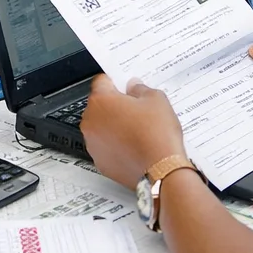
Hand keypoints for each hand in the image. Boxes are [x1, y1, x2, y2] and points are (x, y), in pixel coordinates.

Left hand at [80, 74, 187, 188]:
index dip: (117, 83)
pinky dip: (115, 145)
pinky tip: (134, 147)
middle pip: (100, 105)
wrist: (161, 170)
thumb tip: (133, 87)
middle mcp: (91, 122)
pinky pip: (105, 147)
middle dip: (115, 106)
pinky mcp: (100, 162)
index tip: (126, 88)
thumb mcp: (156, 99)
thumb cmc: (157, 135)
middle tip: (137, 111)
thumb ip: (140, 88)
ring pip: (101, 127)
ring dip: (113, 126)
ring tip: (137, 131)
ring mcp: (93, 144)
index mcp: (101, 101)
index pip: (102, 81)